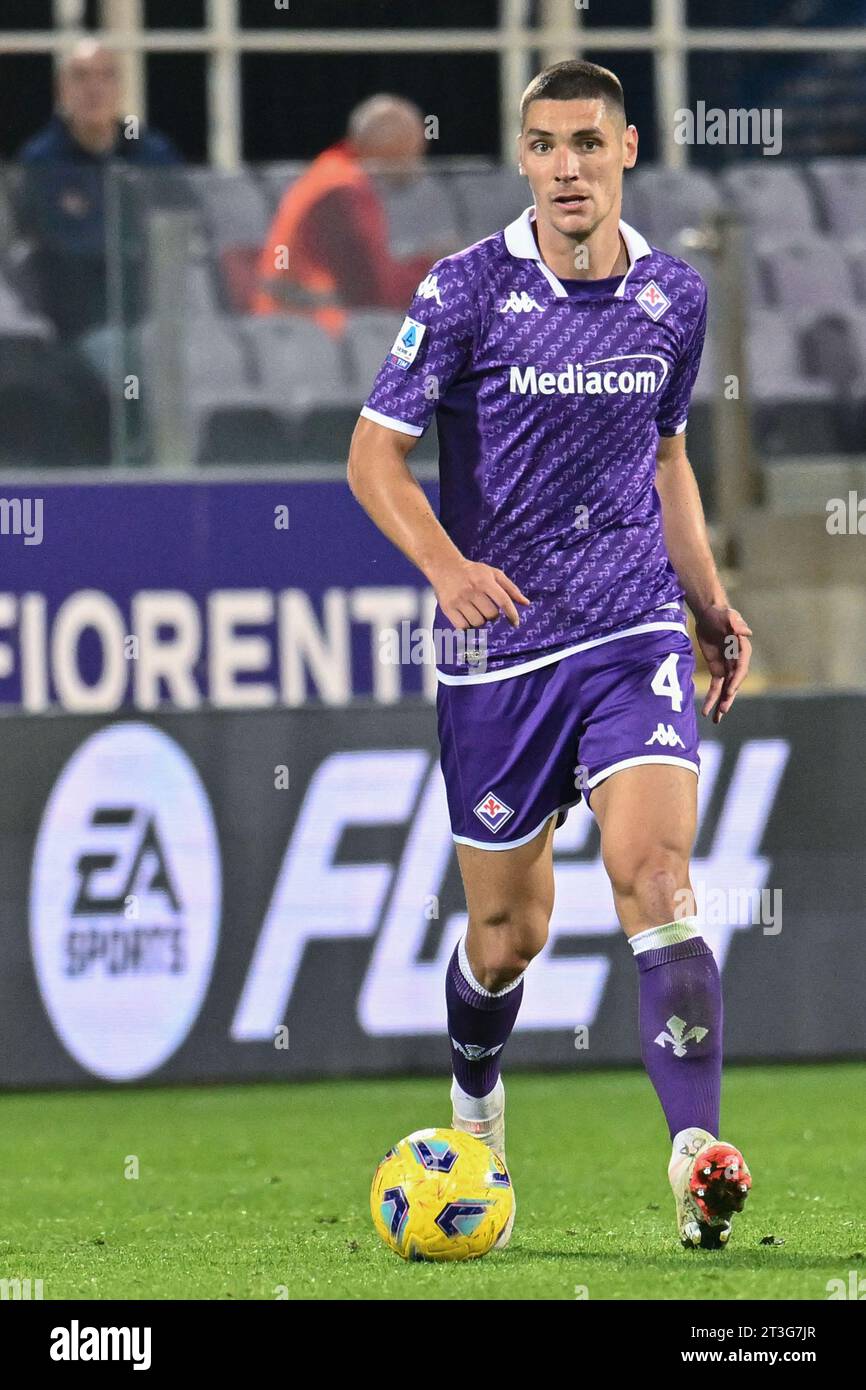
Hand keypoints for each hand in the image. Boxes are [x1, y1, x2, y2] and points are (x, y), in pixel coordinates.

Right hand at [431, 558, 529, 630]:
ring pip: (478, 623)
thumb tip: (526, 603)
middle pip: (491, 615)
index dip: (512, 614)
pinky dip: (467, 626)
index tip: (515, 623)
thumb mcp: (493, 574)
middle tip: (486, 608)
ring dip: (480, 621)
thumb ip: (510, 588)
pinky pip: (463, 627)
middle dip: (492, 615)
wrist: (444, 567)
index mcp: (485, 580)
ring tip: (475, 611)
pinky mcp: (448, 608)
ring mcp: (459, 600)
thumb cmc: (473, 572)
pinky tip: (467, 618)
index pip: (503, 600)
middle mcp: (472, 590)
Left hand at [695, 604, 752, 722]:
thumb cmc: (720, 614)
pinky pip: (716, 686)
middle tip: (722, 710)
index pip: (741, 668)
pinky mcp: (717, 669)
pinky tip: (707, 710)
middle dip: (728, 697)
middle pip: (734, 682)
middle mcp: (737, 661)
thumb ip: (735, 623)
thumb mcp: (727, 616)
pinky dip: (712, 697)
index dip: (736, 680)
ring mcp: (727, 667)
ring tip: (715, 718)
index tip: (729, 691)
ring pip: (725, 689)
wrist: (709, 614)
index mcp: (742, 650)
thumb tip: (746, 632)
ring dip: (720, 703)